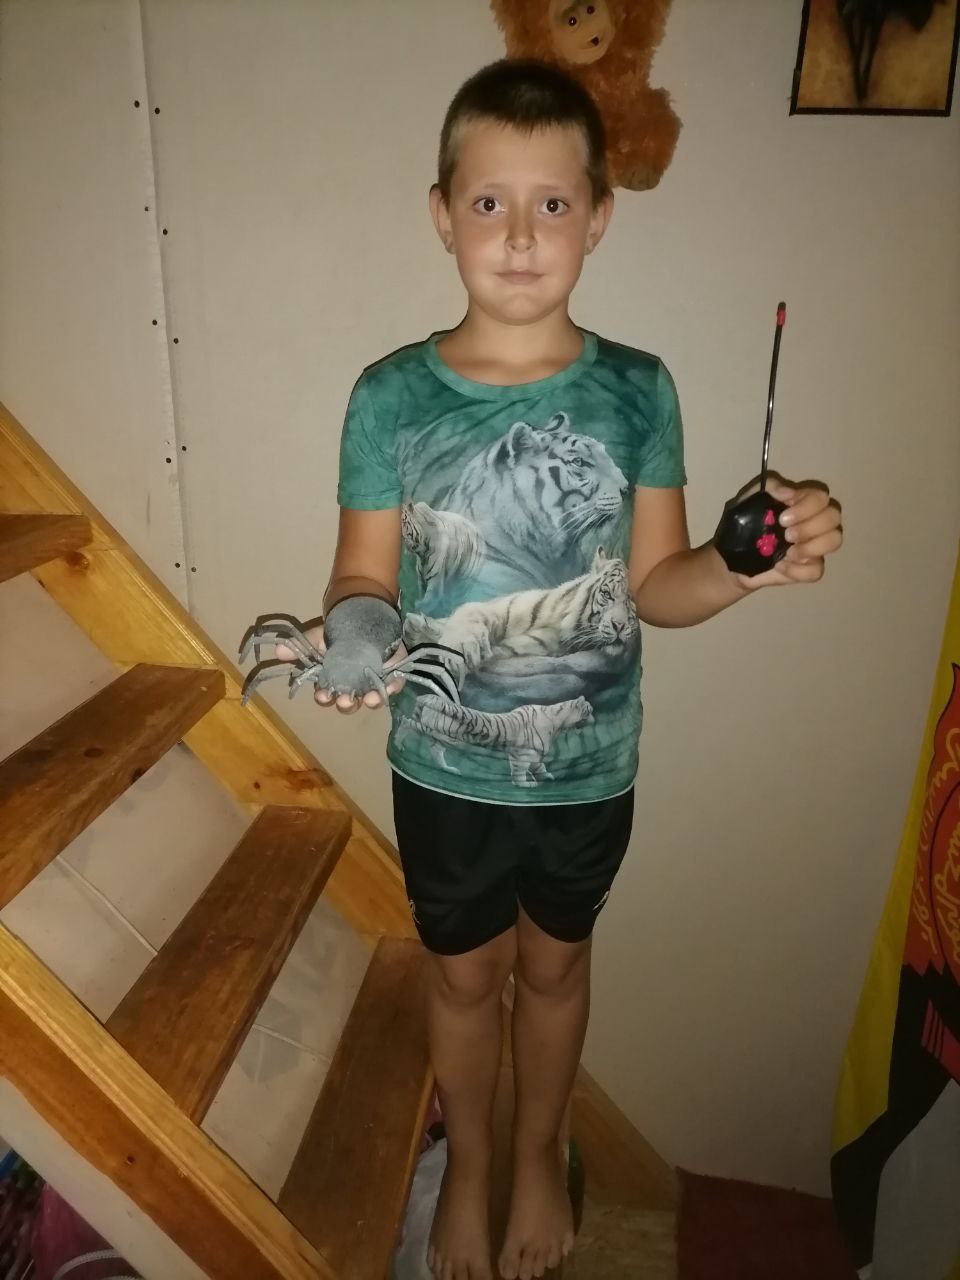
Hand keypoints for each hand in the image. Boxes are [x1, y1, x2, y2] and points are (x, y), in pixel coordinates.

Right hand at [276, 627, 405, 713]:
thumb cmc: (340, 633)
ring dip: (370, 702)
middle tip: (345, 700)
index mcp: (332, 681)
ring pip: (371, 700)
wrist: (366, 617)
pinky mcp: (393, 676)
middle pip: (348, 704)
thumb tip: (278, 651)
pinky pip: (394, 687)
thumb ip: (302, 645)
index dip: (323, 697)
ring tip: (369, 699)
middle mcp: (353, 687)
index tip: (322, 694)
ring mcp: (374, 683)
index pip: (326, 696)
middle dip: (346, 704)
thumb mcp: (319, 636)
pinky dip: (392, 688)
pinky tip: (389, 687)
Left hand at [734, 477, 842, 590]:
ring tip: (788, 552)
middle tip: (786, 534)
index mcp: (802, 502)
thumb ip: (768, 487)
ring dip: (813, 547)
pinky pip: (817, 570)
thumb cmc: (742, 525)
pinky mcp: (807, 569)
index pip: (820, 497)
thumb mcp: (748, 499)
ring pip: (835, 541)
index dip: (807, 507)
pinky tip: (780, 566)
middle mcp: (814, 522)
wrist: (730, 557)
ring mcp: (813, 546)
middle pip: (834, 517)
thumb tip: (788, 492)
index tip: (782, 517)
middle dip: (811, 526)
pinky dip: (799, 571)